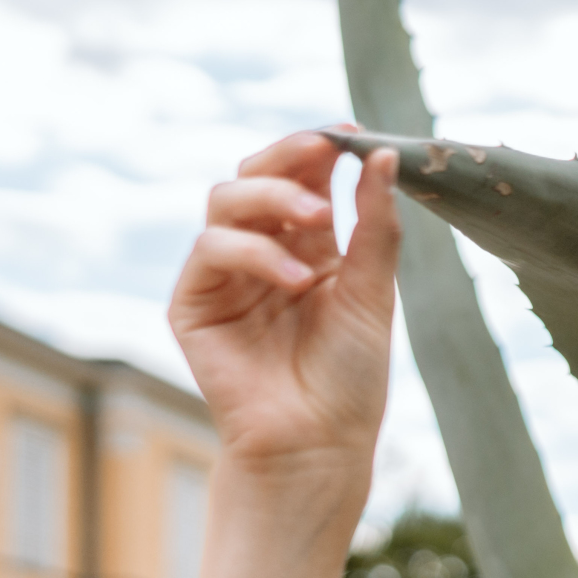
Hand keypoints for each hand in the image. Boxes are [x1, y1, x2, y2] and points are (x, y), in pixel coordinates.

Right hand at [168, 130, 399, 494]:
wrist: (319, 443)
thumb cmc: (350, 378)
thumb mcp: (372, 295)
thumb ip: (375, 228)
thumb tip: (384, 158)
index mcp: (309, 249)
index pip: (303, 181)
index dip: (318, 151)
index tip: (348, 133)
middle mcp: (263, 254)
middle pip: (255, 176)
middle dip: (289, 157)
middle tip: (324, 151)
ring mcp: (224, 276)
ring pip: (226, 201)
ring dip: (272, 198)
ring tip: (316, 220)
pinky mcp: (193, 302)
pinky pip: (211, 250)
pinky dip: (255, 253)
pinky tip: (296, 279)